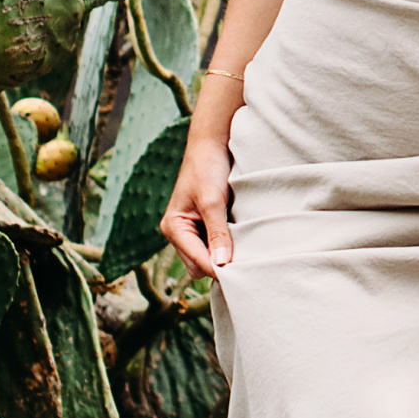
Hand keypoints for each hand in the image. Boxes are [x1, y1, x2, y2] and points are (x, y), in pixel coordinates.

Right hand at [161, 124, 233, 275]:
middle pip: (199, 265)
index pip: (196, 260)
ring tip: (242, 248)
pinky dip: (224, 246)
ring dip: (222, 255)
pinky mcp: (202, 224)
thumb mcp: (213, 201)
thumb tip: (222, 264)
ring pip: (205, 258)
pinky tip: (238, 239)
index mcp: (173, 226)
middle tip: (245, 261)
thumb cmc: (208, 167)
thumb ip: (217, 233)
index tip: (242, 274)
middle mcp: (178, 231)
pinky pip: (212, 246)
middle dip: (218, 264)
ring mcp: (189, 229)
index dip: (218, 268)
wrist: (212, 143)